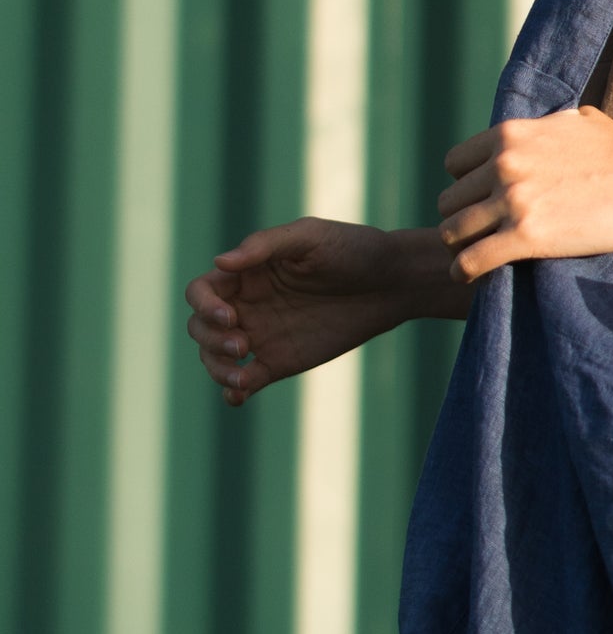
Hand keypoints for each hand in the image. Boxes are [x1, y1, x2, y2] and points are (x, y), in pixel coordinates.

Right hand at [184, 218, 426, 407]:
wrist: (390, 284)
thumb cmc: (351, 250)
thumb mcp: (309, 237)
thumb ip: (264, 246)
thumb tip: (220, 263)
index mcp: (246, 273)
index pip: (201, 292)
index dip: (204, 305)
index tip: (228, 316)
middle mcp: (247, 305)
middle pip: (200, 328)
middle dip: (210, 340)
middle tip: (243, 344)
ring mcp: (261, 335)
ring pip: (216, 358)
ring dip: (217, 369)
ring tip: (241, 377)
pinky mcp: (280, 362)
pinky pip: (246, 380)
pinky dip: (234, 391)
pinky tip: (240, 395)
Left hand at [437, 108, 612, 279]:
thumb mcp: (579, 122)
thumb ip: (549, 126)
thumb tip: (551, 125)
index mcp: (510, 135)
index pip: (455, 164)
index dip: (466, 186)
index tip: (481, 202)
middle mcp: (503, 164)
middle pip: (449, 200)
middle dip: (462, 218)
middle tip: (478, 236)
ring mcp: (513, 201)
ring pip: (452, 231)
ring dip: (460, 247)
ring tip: (469, 259)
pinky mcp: (526, 237)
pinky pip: (472, 260)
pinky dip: (465, 271)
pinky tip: (469, 277)